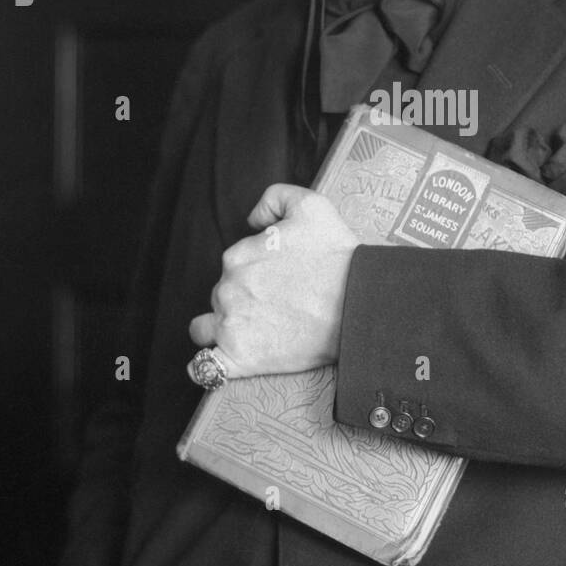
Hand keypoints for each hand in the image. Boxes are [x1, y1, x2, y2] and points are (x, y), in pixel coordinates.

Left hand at [187, 185, 360, 378]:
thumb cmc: (339, 257)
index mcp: (238, 256)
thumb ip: (274, 198)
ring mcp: (231, 326)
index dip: (254, 271)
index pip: (232, 265)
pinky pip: (205, 368)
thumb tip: (252, 218)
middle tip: (276, 305)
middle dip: (241, 299)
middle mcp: (228, 289)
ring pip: (205, 328)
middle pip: (220, 295)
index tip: (278, 280)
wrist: (360, 303)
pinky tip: (226, 360)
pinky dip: (210, 366)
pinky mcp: (241, 359)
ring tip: (253, 332)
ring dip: (221, 328)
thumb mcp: (311, 204)